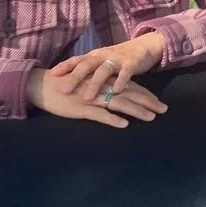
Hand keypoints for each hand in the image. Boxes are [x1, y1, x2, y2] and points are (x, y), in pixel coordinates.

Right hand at [26, 61, 165, 129]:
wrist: (41, 85)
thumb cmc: (63, 85)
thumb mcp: (86, 84)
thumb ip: (100, 88)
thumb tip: (114, 97)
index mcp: (102, 81)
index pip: (129, 86)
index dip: (145, 94)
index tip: (158, 102)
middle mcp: (100, 87)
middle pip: (129, 94)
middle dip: (148, 102)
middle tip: (164, 110)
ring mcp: (92, 97)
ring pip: (119, 103)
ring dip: (136, 110)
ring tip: (151, 117)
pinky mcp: (81, 108)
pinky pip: (99, 114)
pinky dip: (112, 119)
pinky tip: (124, 125)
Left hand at [50, 34, 164, 109]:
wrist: (143, 47)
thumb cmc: (117, 58)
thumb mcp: (100, 62)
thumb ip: (87, 70)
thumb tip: (66, 80)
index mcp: (94, 56)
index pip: (76, 60)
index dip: (64, 66)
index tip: (50, 75)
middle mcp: (103, 55)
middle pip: (86, 65)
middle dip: (75, 78)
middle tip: (64, 90)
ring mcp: (117, 59)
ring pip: (104, 71)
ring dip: (95, 84)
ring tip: (88, 97)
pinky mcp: (132, 63)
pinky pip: (126, 72)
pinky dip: (121, 81)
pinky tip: (116, 91)